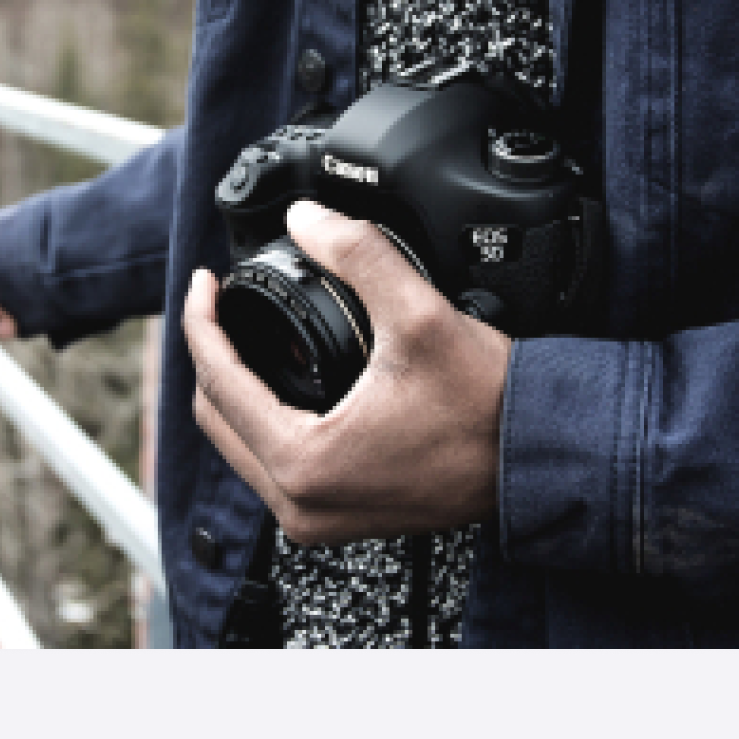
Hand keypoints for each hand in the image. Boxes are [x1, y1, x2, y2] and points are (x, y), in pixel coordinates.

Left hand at [181, 200, 511, 544]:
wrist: (537, 458)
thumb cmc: (488, 407)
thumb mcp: (420, 314)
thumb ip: (359, 254)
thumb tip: (306, 218)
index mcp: (303, 461)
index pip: (217, 382)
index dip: (201, 321)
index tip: (204, 284)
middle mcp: (300, 504)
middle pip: (216, 419)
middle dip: (210, 354)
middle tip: (216, 304)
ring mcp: (315, 520)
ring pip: (239, 446)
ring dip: (233, 389)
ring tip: (241, 334)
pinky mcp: (336, 519)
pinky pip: (272, 465)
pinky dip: (263, 419)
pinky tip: (278, 378)